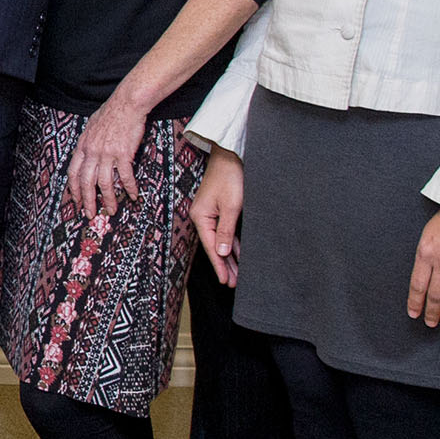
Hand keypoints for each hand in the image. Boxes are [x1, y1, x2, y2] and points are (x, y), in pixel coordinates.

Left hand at [68, 97, 150, 218]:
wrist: (127, 103)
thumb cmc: (111, 113)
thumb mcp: (91, 127)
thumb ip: (88, 142)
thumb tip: (86, 153)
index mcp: (83, 146)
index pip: (73, 173)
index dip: (74, 189)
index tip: (76, 201)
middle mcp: (92, 152)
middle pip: (87, 182)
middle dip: (88, 201)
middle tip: (91, 214)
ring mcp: (107, 153)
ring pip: (105, 183)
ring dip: (109, 199)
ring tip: (112, 210)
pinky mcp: (123, 153)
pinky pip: (126, 176)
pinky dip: (129, 188)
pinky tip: (133, 196)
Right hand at [190, 148, 243, 287]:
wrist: (230, 155)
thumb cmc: (230, 177)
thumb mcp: (231, 206)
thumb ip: (225, 231)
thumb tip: (222, 252)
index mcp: (201, 216)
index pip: (211, 246)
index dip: (220, 265)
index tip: (226, 281)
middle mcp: (203, 216)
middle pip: (215, 246)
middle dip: (225, 265)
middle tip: (234, 283)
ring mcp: (211, 213)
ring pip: (221, 240)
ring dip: (230, 256)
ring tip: (237, 274)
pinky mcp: (220, 209)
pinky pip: (226, 231)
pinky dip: (232, 243)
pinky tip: (238, 255)